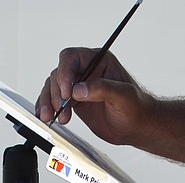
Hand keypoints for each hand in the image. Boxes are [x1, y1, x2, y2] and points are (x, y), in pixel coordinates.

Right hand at [35, 47, 155, 145]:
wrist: (137, 126)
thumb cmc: (137, 107)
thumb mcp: (125, 96)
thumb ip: (103, 89)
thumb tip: (79, 89)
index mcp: (99, 60)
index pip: (73, 58)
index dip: (65, 72)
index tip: (66, 92)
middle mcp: (86, 70)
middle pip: (59, 73)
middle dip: (56, 92)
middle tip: (61, 109)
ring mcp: (78, 85)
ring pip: (53, 87)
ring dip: (49, 101)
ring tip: (52, 117)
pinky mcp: (73, 101)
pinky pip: (53, 100)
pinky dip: (47, 107)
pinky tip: (47, 116)